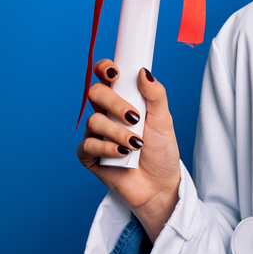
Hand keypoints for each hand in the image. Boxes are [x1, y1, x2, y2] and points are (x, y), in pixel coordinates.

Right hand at [77, 60, 180, 240]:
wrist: (159, 184)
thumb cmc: (161, 151)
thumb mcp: (164, 120)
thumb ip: (156, 95)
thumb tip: (143, 71)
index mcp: (122, 99)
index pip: (106, 76)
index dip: (104, 68)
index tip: (115, 73)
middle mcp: (106, 113)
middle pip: (95, 93)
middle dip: (114, 103)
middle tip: (134, 117)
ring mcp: (96, 134)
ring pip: (93, 120)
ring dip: (117, 132)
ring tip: (136, 144)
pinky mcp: (90, 155)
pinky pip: (88, 145)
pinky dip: (107, 148)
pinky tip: (123, 155)